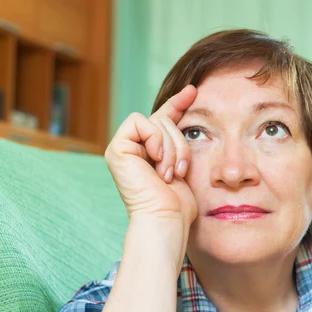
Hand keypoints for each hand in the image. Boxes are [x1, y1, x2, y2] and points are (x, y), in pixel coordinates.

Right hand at [104, 85, 198, 273]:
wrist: (165, 220)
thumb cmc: (178, 204)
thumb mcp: (184, 165)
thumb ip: (179, 141)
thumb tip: (188, 111)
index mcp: (149, 153)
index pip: (163, 119)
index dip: (178, 103)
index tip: (194, 91)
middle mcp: (134, 149)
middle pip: (164, 120)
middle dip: (180, 144)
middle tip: (180, 171)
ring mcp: (123, 148)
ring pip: (157, 121)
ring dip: (173, 149)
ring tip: (170, 174)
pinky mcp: (117, 149)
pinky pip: (142, 123)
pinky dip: (156, 141)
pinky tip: (157, 163)